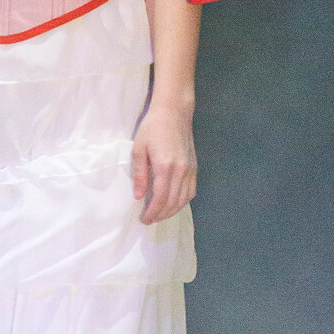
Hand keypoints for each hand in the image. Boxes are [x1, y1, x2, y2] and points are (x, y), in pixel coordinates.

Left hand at [131, 106, 196, 224]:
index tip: (144, 219)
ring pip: (184, 199)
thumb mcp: (138, 149)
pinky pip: (191, 191)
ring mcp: (190, 170)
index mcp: (165, 167)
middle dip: (161, 215)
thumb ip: (139, 175)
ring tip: (160, 215)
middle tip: (149, 220)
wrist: (173, 113)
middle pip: (173, 202)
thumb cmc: (152, 128)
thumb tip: (138, 197)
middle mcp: (180, 171)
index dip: (152, 212)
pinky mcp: (194, 167)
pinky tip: (174, 204)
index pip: (160, 198)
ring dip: (172, 211)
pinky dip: (183, 201)